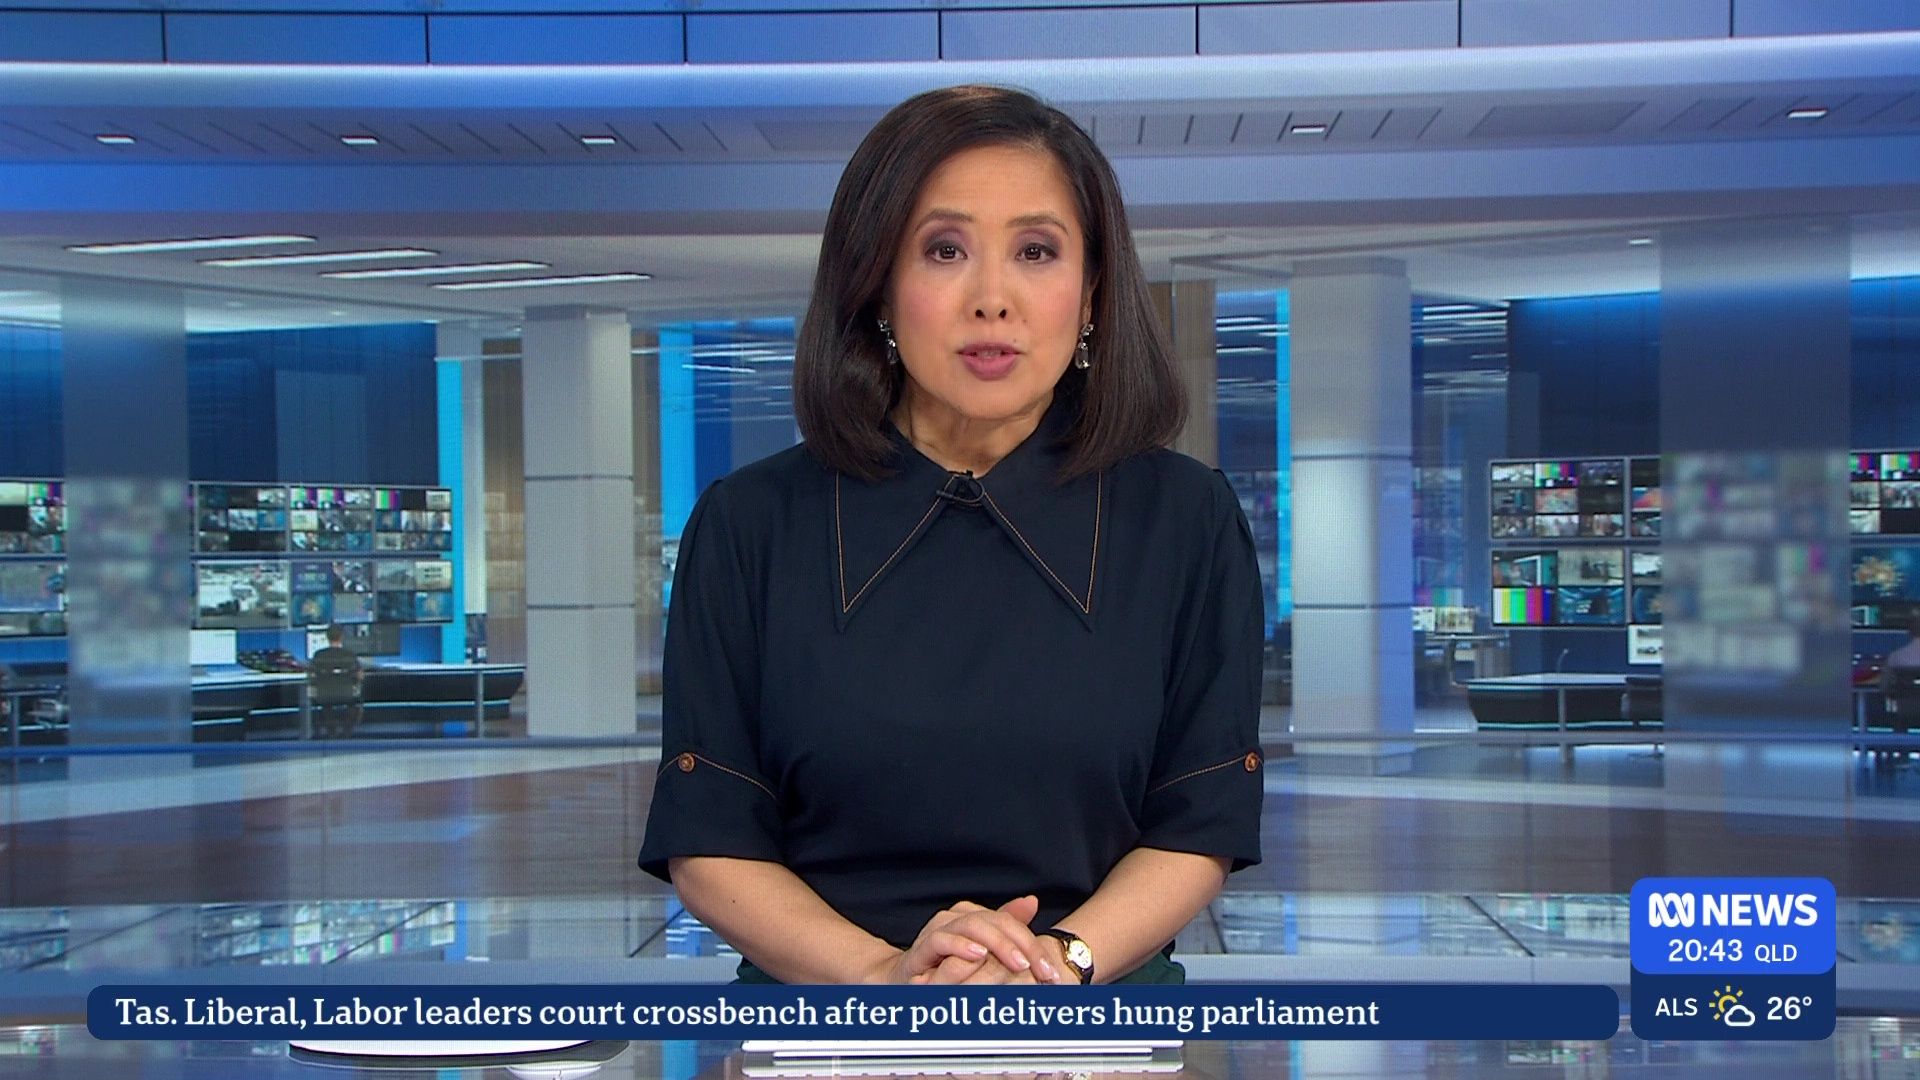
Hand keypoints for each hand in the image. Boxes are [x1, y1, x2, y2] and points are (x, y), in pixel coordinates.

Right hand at [876, 895, 1058, 983]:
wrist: (903, 982)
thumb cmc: (944, 967)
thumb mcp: (980, 952)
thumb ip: (1005, 927)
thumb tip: (1032, 901)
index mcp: (974, 916)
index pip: (1010, 922)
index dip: (1032, 944)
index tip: (1050, 970)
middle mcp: (956, 918)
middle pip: (995, 921)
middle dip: (1022, 946)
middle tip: (1041, 970)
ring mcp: (938, 930)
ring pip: (972, 926)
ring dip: (998, 945)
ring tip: (1018, 962)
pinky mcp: (921, 949)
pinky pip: (940, 941)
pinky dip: (960, 946)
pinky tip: (978, 955)